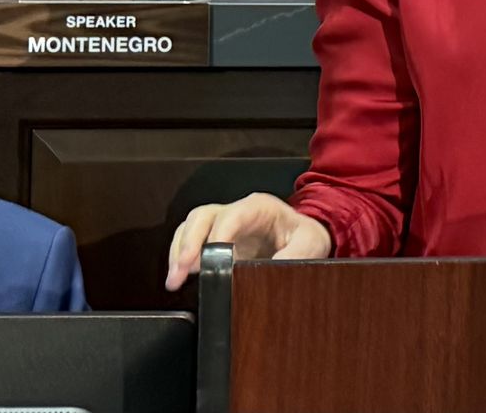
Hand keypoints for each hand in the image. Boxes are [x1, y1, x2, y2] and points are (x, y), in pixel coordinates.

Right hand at [164, 192, 333, 289]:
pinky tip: (179, 276)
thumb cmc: (306, 237)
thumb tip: (272, 269)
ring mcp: (223, 223)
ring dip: (179, 251)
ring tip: (174, 278)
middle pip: (202, 217)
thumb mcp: (310, 244)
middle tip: (181, 270)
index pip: (231, 216)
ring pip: (191, 226)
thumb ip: (293, 255)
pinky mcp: (215, 238)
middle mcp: (236, 211)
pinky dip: (180, 256)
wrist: (305, 238)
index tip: (210, 259)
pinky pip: (190, 240)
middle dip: (188, 242)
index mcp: (258, 207)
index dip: (217, 236)